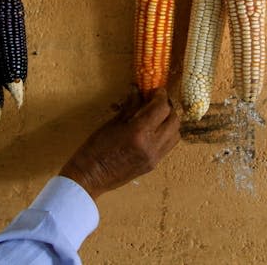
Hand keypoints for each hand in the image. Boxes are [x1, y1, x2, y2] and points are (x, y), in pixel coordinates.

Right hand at [59, 88, 179, 199]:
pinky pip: (168, 146)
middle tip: (157, 101)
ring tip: (157, 116)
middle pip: (174, 120)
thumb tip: (138, 89)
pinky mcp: (153, 165)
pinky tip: (153, 130)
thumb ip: (130, 106)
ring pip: (175, 134)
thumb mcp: (112, 123)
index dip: (161, 96)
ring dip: (170, 122)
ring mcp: (154, 157)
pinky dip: (166, 134)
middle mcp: (152, 145)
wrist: (91, 177)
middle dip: (168, 107)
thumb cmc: (95, 148)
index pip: (161, 108)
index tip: (156, 90)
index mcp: (139, 132)